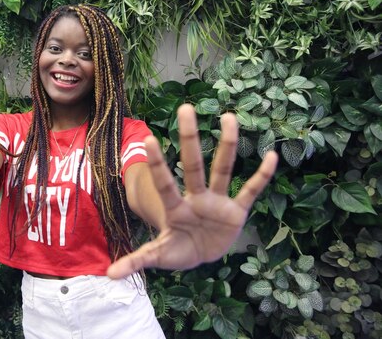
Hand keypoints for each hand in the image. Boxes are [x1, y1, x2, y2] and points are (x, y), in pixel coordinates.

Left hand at [107, 104, 277, 277]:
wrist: (201, 254)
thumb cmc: (177, 250)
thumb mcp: (159, 256)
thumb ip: (137, 260)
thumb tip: (110, 275)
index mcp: (176, 208)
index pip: (165, 183)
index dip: (158, 164)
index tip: (149, 139)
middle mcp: (196, 198)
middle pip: (193, 164)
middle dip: (189, 138)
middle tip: (185, 107)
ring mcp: (217, 202)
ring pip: (222, 169)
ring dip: (227, 145)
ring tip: (229, 116)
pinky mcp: (236, 211)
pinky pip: (251, 191)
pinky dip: (261, 177)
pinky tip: (272, 156)